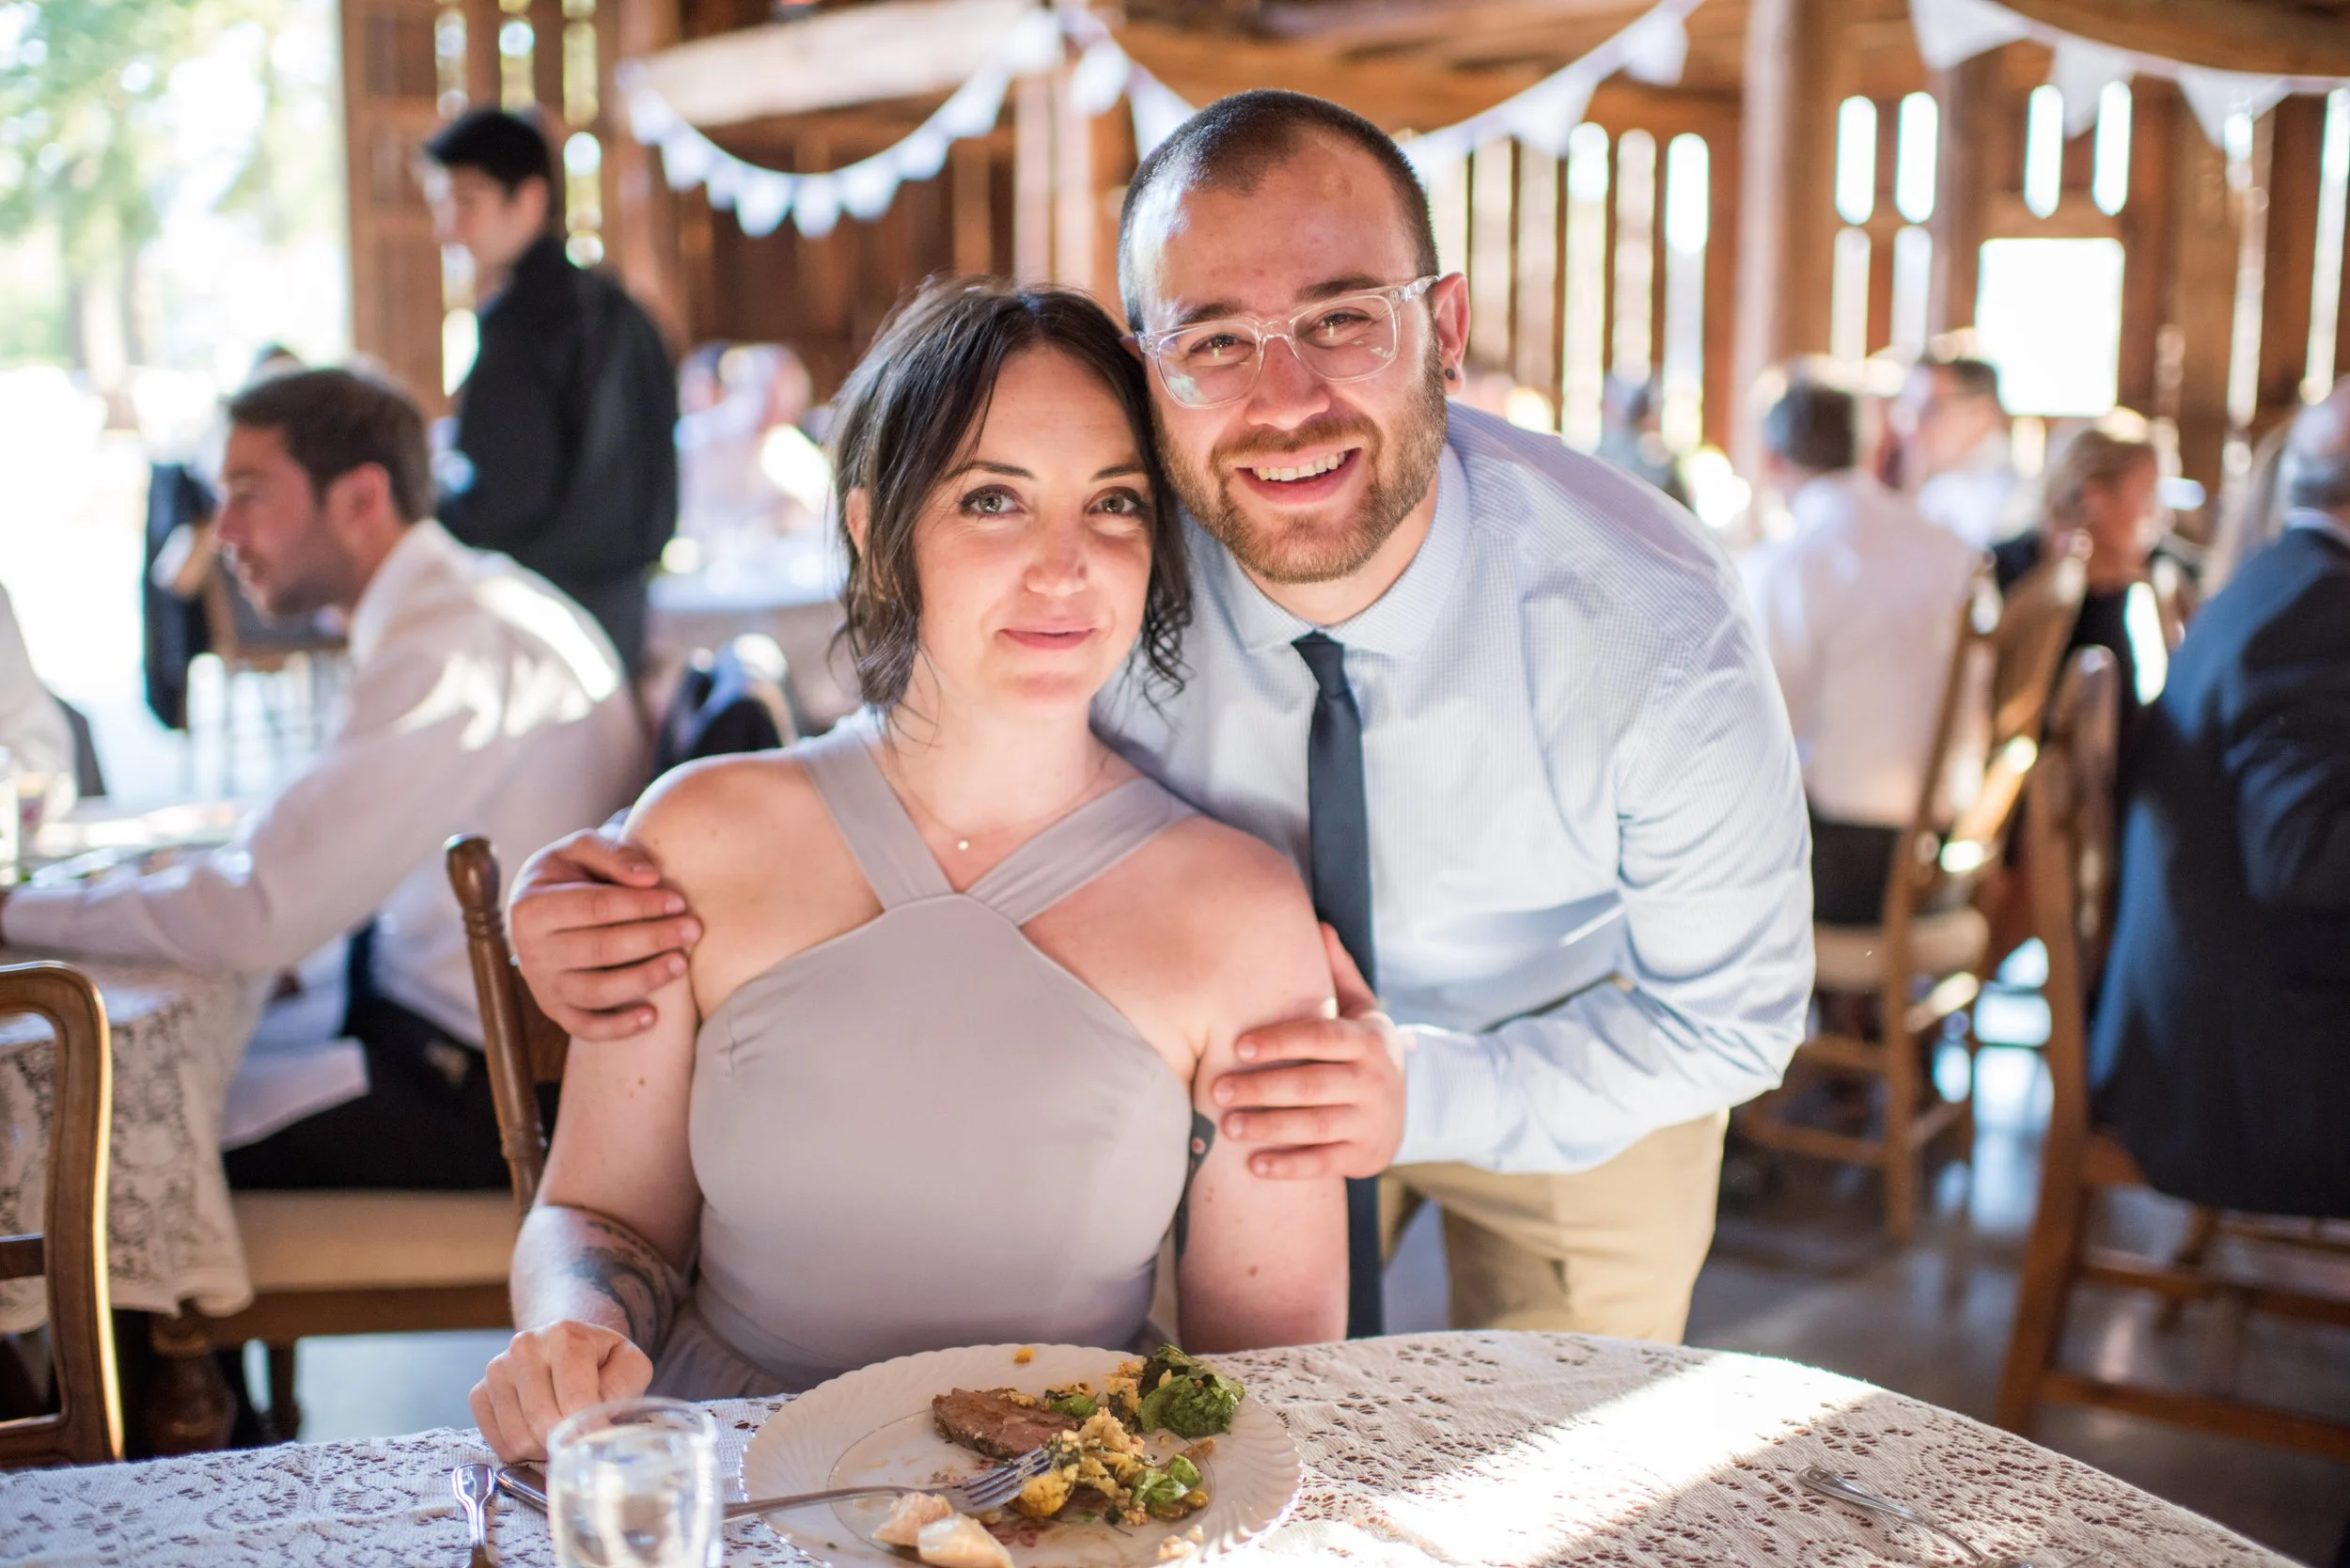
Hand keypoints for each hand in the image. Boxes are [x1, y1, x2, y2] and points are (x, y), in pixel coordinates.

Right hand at [470, 1320, 653, 1463]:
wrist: (568, 1347)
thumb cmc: (602, 1362)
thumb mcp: (630, 1365)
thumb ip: (623, 1389)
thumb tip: (596, 1427)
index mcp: (565, 1335)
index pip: (575, 1401)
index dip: (590, 1431)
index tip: (601, 1441)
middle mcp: (524, 1346)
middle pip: (542, 1423)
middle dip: (565, 1441)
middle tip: (581, 1436)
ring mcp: (497, 1369)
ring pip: (517, 1438)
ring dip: (542, 1448)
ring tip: (560, 1430)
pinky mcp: (479, 1392)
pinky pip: (497, 1443)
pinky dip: (520, 1449)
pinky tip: (536, 1430)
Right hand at [509, 829, 700, 1039]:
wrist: (542, 907)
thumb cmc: (571, 873)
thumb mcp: (581, 849)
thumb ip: (614, 855)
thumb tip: (651, 877)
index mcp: (531, 907)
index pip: (595, 908)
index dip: (641, 905)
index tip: (679, 900)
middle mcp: (531, 951)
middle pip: (599, 949)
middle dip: (652, 939)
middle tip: (693, 930)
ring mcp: (542, 985)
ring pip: (596, 991)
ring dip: (643, 979)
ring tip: (681, 964)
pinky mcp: (556, 1011)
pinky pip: (585, 1027)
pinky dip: (618, 1028)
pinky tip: (653, 1017)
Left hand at [1208, 925, 1406, 1180]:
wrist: (1404, 1110)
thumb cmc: (1364, 1052)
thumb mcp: (1362, 1011)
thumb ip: (1338, 973)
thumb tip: (1320, 924)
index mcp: (1370, 1041)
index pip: (1321, 1038)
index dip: (1279, 1042)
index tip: (1238, 1047)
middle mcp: (1376, 1081)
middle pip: (1312, 1084)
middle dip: (1261, 1088)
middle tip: (1216, 1089)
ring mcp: (1371, 1122)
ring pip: (1314, 1126)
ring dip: (1267, 1127)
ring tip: (1226, 1127)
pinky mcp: (1364, 1156)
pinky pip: (1323, 1163)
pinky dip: (1289, 1167)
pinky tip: (1254, 1166)